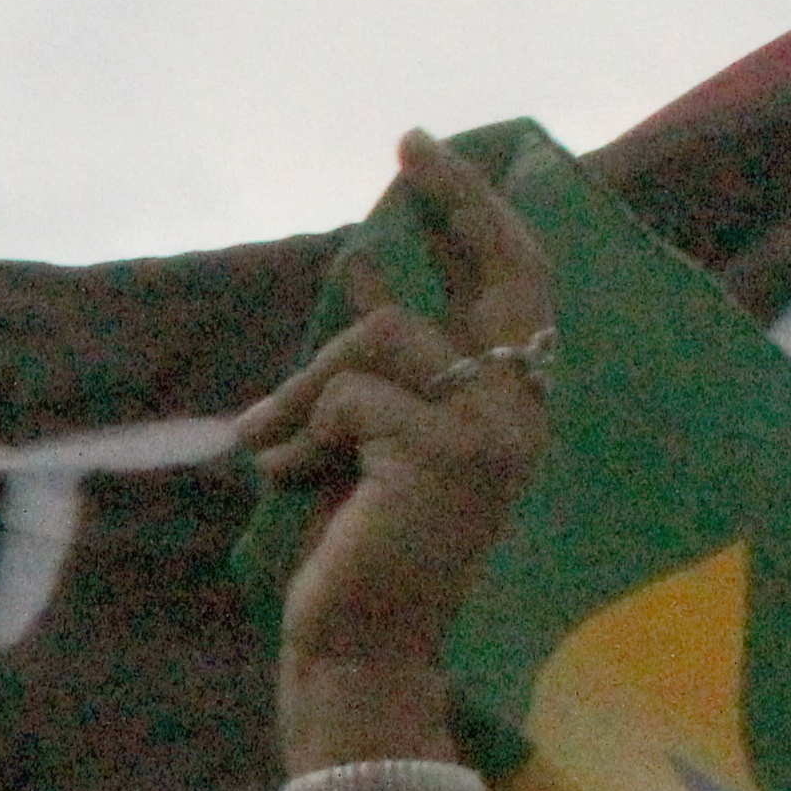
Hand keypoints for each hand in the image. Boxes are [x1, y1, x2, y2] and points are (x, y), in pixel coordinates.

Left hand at [233, 131, 555, 708]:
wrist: (356, 650)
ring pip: (378, 339)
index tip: (421, 156)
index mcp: (515, 408)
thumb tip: (365, 263)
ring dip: (303, 386)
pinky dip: (294, 434)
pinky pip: (345, 395)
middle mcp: (523, 412)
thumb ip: (377, 361)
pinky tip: (282, 481)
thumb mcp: (364, 440)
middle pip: (499, 268)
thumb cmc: (359, 553)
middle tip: (408, 140)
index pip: (517, 283)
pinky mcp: (439, 452)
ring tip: (267, 441)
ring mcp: (490, 431)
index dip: (477, 214)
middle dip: (455, 196)